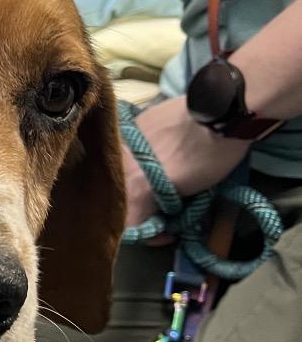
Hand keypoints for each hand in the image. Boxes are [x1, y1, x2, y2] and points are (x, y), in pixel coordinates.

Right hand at [122, 95, 250, 233]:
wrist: (221, 109)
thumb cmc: (211, 156)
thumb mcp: (190, 193)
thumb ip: (167, 207)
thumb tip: (162, 214)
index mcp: (134, 189)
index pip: (130, 225)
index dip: (151, 232)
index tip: (168, 228)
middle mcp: (119, 167)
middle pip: (122, 197)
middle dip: (143, 204)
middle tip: (166, 201)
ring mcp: (122, 141)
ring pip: (122, 171)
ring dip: (140, 178)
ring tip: (164, 172)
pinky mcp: (131, 123)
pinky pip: (128, 148)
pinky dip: (141, 155)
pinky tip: (162, 150)